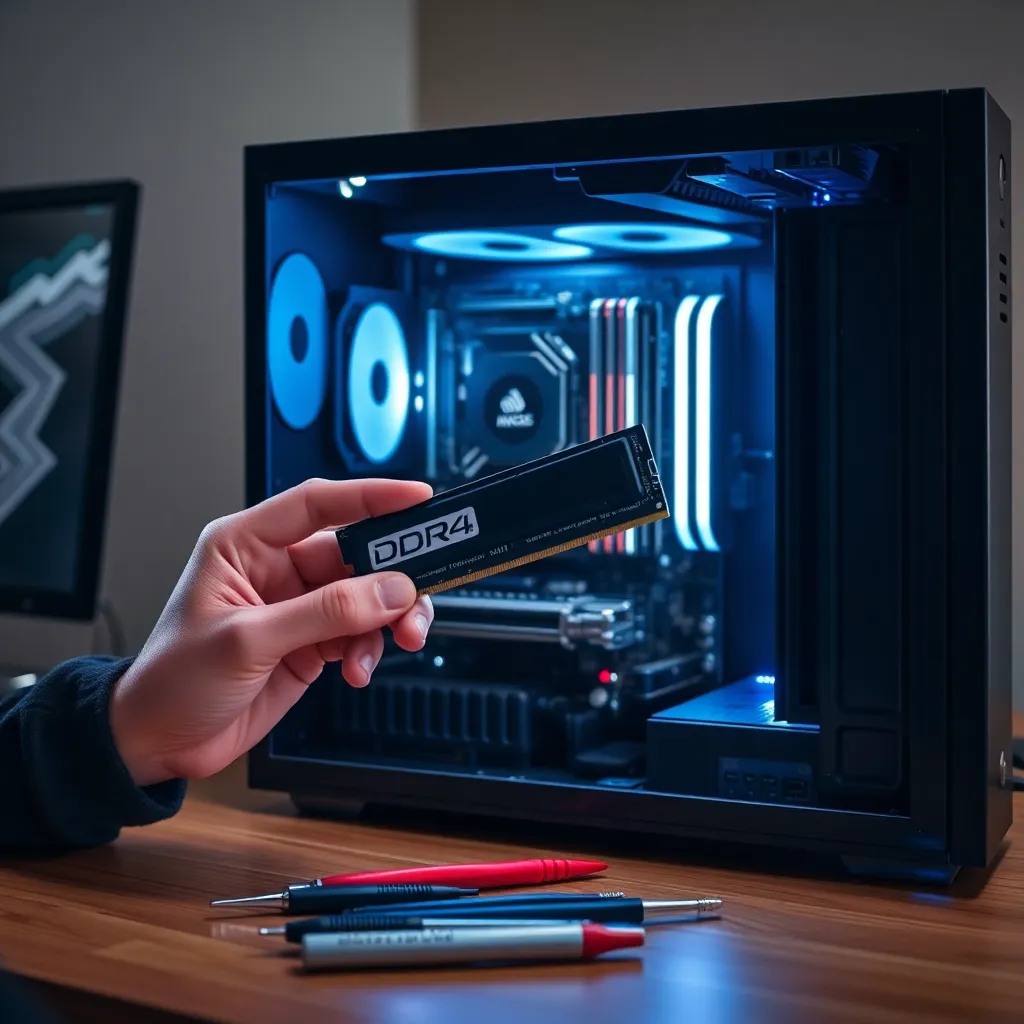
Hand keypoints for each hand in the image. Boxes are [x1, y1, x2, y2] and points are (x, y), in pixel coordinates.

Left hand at [109, 478, 433, 786]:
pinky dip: (372, 649)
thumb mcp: (248, 641)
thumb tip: (389, 590)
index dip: (371, 497)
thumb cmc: (173, 681)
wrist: (158, 744)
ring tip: (402, 639)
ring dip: (391, 617)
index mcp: (246, 545)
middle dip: (395, 573)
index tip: (418, 499)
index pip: (317, 504)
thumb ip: (324, 613)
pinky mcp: (312, 643)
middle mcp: (277, 569)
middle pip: (356, 553)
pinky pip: (361, 633)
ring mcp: (298, 607)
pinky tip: (359, 670)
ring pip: (368, 595)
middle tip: (424, 591)